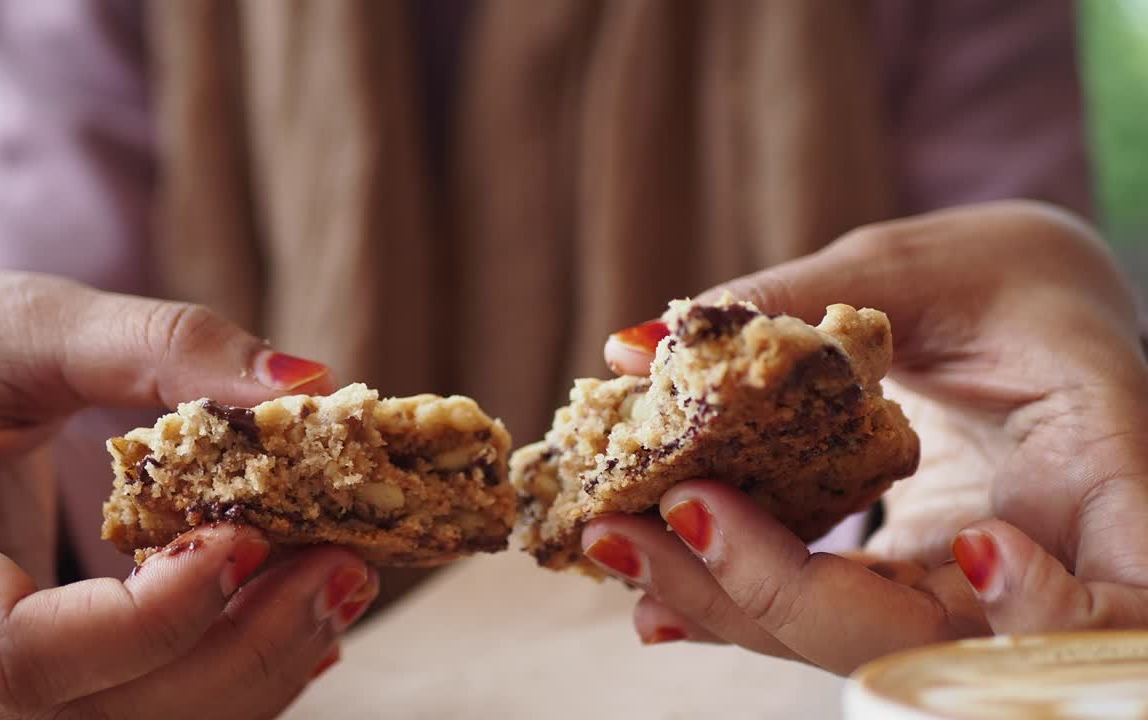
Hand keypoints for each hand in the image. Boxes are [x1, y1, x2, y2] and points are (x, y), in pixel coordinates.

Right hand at [0, 271, 375, 718]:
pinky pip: (126, 709)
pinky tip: (288, 613)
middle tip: (345, 568)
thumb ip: (156, 345)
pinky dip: (220, 671)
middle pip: (86, 718)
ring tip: (337, 583)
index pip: (17, 653)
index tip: (249, 537)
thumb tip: (302, 384)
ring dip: (247, 671)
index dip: (151, 619)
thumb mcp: (18, 324)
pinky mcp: (19, 677)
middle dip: (237, 655)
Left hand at [593, 201, 1147, 673]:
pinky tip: (652, 582)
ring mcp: (967, 583)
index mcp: (1106, 475)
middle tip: (654, 529)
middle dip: (784, 601)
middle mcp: (1043, 556)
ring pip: (857, 640)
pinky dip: (736, 599)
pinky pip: (824, 611)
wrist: (1024, 302)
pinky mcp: (907, 579)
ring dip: (728, 605)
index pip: (1109, 597)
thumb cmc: (1005, 272)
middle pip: (934, 639)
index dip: (1050, 609)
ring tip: (617, 544)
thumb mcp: (915, 269)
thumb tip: (637, 347)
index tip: (970, 544)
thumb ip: (788, 303)